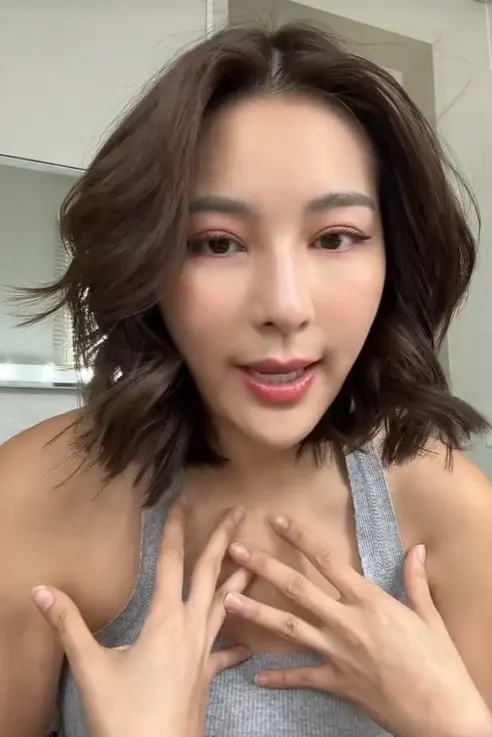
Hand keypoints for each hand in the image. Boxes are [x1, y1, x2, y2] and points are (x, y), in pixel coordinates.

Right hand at [32, 502, 250, 736]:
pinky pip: (226, 651)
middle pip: (211, 573)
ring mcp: (204, 652)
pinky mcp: (207, 676)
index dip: (176, 528)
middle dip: (224, 539)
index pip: (171, 562)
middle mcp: (191, 628)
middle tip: (239, 511)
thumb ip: (69, 626)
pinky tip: (246, 645)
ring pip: (226, 604)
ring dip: (240, 578)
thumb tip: (42, 591)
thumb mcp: (90, 668)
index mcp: (165, 619)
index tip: (185, 500)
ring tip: (256, 559)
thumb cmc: (124, 715)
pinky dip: (235, 643)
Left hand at [224, 515, 491, 736]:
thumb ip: (416, 581)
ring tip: (228, 600)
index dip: (300, 538)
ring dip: (256, 613)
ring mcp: (337, 653)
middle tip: (236, 551)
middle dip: (264, 567)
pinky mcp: (335, 682)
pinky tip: (257, 677)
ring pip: (288, 628)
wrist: (441, 715)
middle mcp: (346, 622)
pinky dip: (279, 677)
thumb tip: (417, 548)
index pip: (327, 560)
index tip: (277, 521)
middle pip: (297, 589)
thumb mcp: (430, 617)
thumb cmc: (440, 664)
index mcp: (369, 601)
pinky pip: (301, 677)